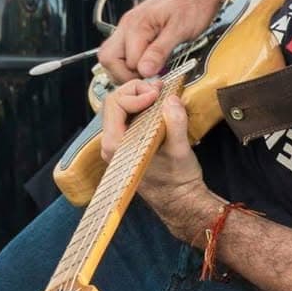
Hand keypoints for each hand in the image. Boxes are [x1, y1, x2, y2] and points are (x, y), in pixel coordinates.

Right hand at [97, 0, 225, 81]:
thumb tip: (145, 70)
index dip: (140, 75)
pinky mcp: (138, 27)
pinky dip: (132, 59)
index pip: (125, 62)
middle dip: (123, 74)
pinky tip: (148, 61)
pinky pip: (124, 48)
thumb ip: (160, 51)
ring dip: (126, 67)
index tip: (155, 79)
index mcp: (137, 25)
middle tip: (145, 79)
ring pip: (113, 53)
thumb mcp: (180, 31)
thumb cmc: (194, 2)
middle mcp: (129, 24)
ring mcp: (131, 25)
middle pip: (108, 57)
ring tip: (147, 72)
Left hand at [100, 81, 220, 242]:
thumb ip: (174, 122)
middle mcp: (111, 144)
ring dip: (140, 97)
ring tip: (161, 96)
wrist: (180, 200)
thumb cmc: (177, 181)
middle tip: (160, 90)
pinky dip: (143, 107)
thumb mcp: (179, 149)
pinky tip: (159, 106)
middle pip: (115, 103)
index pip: (114, 104)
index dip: (136, 93)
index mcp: (116, 146)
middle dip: (137, 91)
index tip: (158, 94)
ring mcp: (119, 144)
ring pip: (121, 108)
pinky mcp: (128, 144)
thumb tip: (171, 99)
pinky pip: (129, 117)